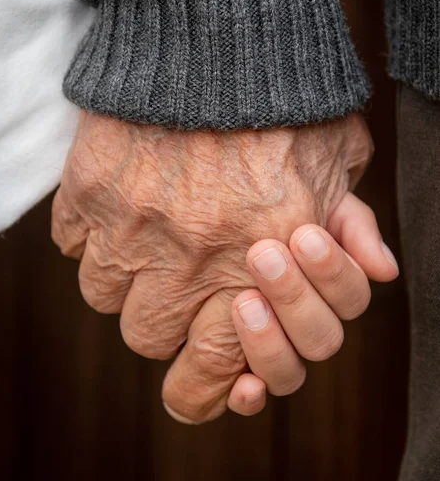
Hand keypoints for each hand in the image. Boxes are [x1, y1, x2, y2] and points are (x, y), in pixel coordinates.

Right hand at [52, 110, 372, 422]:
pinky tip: (118, 204)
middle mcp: (188, 256)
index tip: (200, 368)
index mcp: (255, 259)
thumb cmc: (283, 96)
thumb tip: (380, 269)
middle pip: (148, 337)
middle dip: (164, 320)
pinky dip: (89, 234)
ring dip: (124, 276)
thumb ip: (354, 223)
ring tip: (145, 235)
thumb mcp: (337, 157)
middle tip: (176, 281)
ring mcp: (127, 225)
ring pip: (104, 296)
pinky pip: (71, 242)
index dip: (204, 383)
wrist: (217, 33)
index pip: (216, 368)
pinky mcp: (85, 190)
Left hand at [227, 192, 398, 416]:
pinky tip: (244, 383)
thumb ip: (350, 225)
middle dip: (294, 297)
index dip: (333, 271)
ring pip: (289, 374)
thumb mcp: (308, 198)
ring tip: (244, 301)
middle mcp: (303, 329)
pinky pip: (247, 399)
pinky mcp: (232, 373)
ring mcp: (272, 353)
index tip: (303, 234)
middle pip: (321, 338)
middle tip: (263, 255)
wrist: (213, 207)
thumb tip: (384, 270)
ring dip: (269, 343)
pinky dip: (248, 398)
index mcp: (326, 291)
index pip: (349, 297)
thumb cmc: (264, 202)